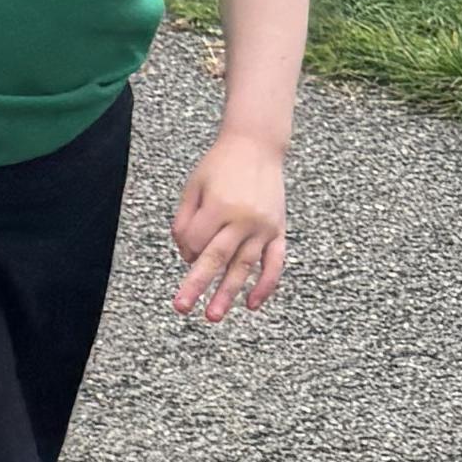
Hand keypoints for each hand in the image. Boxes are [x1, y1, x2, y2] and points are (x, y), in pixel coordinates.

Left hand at [170, 124, 289, 320]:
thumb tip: (187, 256)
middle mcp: (243, 218)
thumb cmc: (220, 166)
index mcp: (220, 205)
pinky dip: (266, 285)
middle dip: (197, 285)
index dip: (185, 248)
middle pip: (216, 258)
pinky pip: (275, 263)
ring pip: (244, 266)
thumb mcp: (194, 186)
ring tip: (212, 316)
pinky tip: (252, 304)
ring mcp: (264, 227)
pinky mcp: (278, 230)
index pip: (195, 241)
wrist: (257, 146)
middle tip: (182, 308)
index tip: (186, 245)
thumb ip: (185, 220)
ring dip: (228, 293)